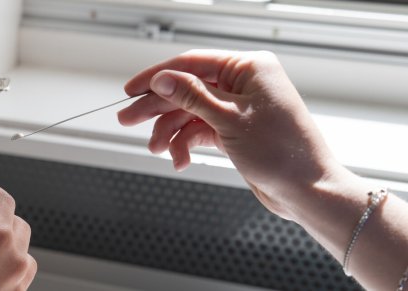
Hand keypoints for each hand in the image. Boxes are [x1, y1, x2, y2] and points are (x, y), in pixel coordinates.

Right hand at [115, 49, 351, 220]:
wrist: (307, 190)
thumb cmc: (283, 152)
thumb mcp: (229, 120)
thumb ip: (191, 96)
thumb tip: (162, 79)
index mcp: (249, 68)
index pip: (192, 63)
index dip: (158, 76)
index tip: (131, 90)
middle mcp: (243, 84)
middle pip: (186, 88)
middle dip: (157, 107)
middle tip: (128, 119)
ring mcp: (238, 108)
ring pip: (189, 112)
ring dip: (170, 131)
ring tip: (157, 148)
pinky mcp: (234, 130)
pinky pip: (199, 130)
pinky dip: (186, 144)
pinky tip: (179, 159)